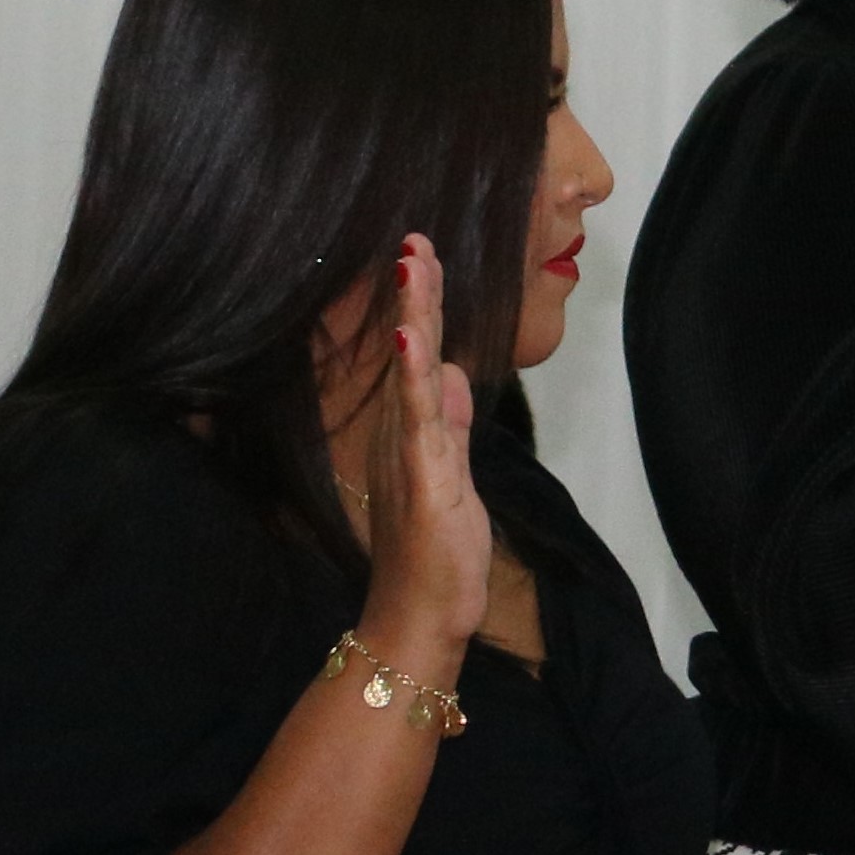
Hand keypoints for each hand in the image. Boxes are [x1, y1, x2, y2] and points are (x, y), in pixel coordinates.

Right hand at [355, 236, 490, 672]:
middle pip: (411, 350)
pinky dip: (415, 380)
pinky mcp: (422, 479)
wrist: (417, 616)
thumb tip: (447, 371)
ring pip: (411, 373)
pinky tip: (415, 341)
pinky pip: (418, 422)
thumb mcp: (452, 475)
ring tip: (413, 265)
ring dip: (413, 317)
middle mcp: (402, 434)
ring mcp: (409, 453)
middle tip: (415, 238)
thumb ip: (448, 423)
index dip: (423, 304)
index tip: (422, 253)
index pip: (420, 353)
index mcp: (412, 431)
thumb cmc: (432, 553)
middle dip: (415, 293)